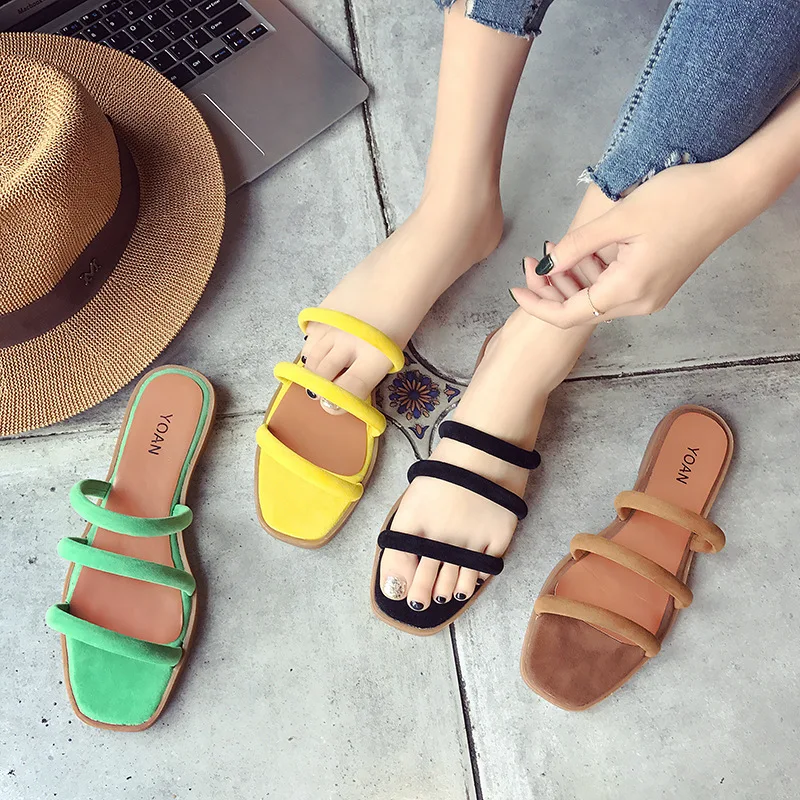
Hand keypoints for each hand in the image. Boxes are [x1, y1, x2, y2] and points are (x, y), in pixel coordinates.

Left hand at [512, 159, 747, 327]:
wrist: (733, 192)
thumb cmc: (681, 198)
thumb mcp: (620, 218)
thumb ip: (578, 245)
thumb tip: (546, 266)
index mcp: (629, 290)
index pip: (568, 316)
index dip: (537, 305)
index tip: (515, 287)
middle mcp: (640, 303)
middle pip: (580, 311)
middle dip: (551, 290)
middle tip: (532, 260)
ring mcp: (651, 297)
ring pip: (597, 300)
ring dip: (571, 282)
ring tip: (553, 250)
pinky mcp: (656, 285)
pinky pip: (614, 291)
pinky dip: (593, 276)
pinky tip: (582, 253)